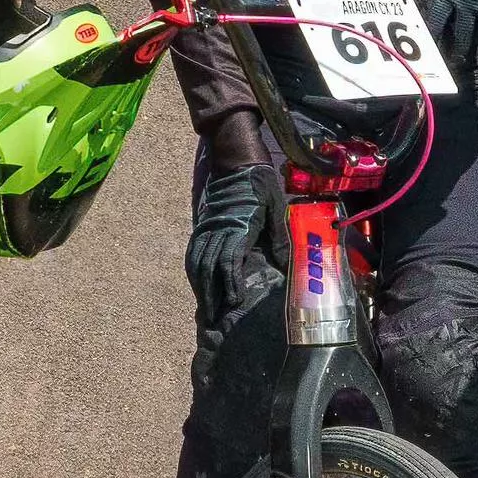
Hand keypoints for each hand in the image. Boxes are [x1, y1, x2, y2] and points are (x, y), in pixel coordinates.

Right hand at [186, 161, 276, 332]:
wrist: (236, 159)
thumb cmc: (260, 184)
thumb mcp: (276, 208)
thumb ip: (279, 237)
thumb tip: (285, 265)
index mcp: (238, 227)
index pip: (228, 262)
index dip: (229, 284)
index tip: (234, 303)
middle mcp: (218, 229)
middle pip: (208, 267)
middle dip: (209, 294)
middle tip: (212, 317)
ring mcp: (207, 227)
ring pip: (197, 261)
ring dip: (199, 286)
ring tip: (203, 307)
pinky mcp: (202, 225)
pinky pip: (193, 251)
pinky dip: (193, 270)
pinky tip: (197, 282)